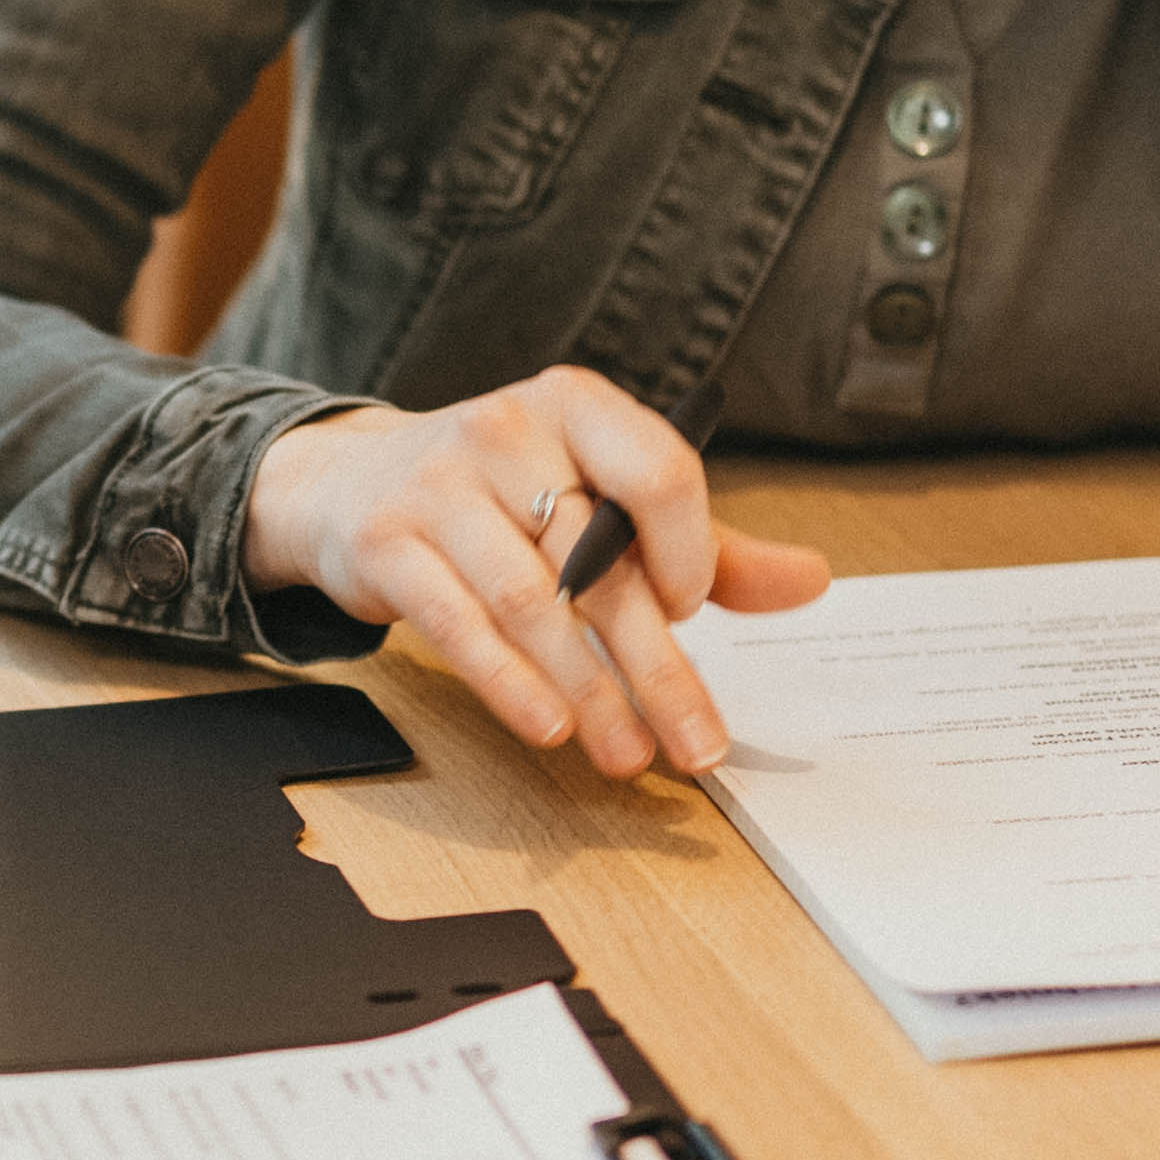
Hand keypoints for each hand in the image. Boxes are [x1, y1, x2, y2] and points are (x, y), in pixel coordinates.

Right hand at [239, 369, 827, 774]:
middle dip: (656, 666)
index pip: (659, 471)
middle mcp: (505, 430)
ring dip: (589, 691)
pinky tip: (550, 728)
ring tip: (626, 754)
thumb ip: (704, 542)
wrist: (348, 482)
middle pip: (599, 562)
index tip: (692, 611)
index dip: (689, 552)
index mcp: (576, 405)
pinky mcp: (384, 544)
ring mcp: (437, 484)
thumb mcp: (600, 495)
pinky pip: (459, 625)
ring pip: (532, 603)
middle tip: (695, 744)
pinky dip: (510, 685)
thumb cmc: (501, 493)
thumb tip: (811, 579)